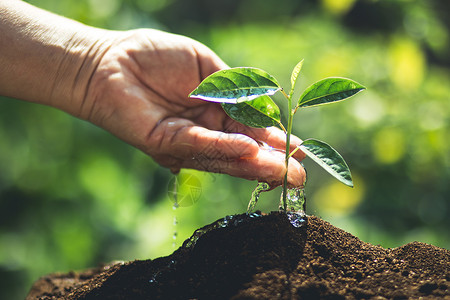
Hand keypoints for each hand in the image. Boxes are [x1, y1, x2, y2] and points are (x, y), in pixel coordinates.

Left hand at [77, 29, 306, 186]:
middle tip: (300, 176)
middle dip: (271, 163)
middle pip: (241, 151)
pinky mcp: (165, 143)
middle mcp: (203, 132)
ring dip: (255, 164)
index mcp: (214, 113)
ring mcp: (185, 141)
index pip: (249, 130)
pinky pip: (199, 145)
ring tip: (284, 172)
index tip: (299, 150)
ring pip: (225, 156)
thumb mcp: (204, 66)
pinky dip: (225, 148)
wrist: (111, 60)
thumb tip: (262, 103)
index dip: (273, 140)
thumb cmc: (155, 57)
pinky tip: (249, 151)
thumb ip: (231, 87)